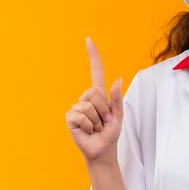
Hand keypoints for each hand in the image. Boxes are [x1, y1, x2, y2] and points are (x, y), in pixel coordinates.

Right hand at [65, 37, 123, 162]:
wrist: (102, 149)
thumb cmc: (111, 132)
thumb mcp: (119, 115)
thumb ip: (117, 98)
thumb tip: (118, 79)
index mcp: (100, 95)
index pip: (95, 71)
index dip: (92, 56)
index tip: (88, 40)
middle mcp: (86, 98)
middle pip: (94, 93)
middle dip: (104, 110)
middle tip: (105, 121)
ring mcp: (76, 107)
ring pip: (88, 106)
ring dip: (97, 120)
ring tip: (97, 127)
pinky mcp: (70, 118)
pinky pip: (80, 116)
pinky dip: (88, 126)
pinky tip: (88, 131)